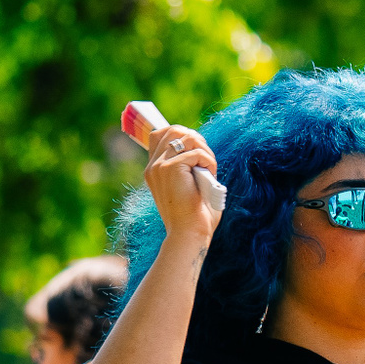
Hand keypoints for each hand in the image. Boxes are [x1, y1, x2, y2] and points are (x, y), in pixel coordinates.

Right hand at [144, 124, 221, 244]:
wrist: (189, 234)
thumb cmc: (194, 215)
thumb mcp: (187, 186)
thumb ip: (188, 166)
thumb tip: (199, 148)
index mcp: (154, 170)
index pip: (160, 134)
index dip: (181, 135)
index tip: (198, 151)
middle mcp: (153, 166)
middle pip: (174, 129)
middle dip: (196, 139)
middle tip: (207, 159)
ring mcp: (160, 166)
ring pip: (186, 137)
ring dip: (205, 150)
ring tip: (210, 168)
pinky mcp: (171, 168)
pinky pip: (197, 152)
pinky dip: (209, 162)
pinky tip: (211, 176)